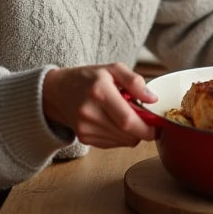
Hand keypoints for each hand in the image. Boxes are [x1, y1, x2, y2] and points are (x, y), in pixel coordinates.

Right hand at [42, 63, 157, 148]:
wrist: (56, 91)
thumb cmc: (88, 78)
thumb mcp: (113, 69)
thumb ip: (135, 81)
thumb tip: (152, 99)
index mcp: (100, 92)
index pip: (128, 121)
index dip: (147, 128)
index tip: (156, 125)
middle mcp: (90, 113)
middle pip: (128, 135)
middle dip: (143, 131)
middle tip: (144, 118)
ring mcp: (85, 128)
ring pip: (123, 142)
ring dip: (132, 133)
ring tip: (124, 115)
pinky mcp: (84, 138)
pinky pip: (113, 144)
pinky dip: (120, 136)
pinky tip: (113, 122)